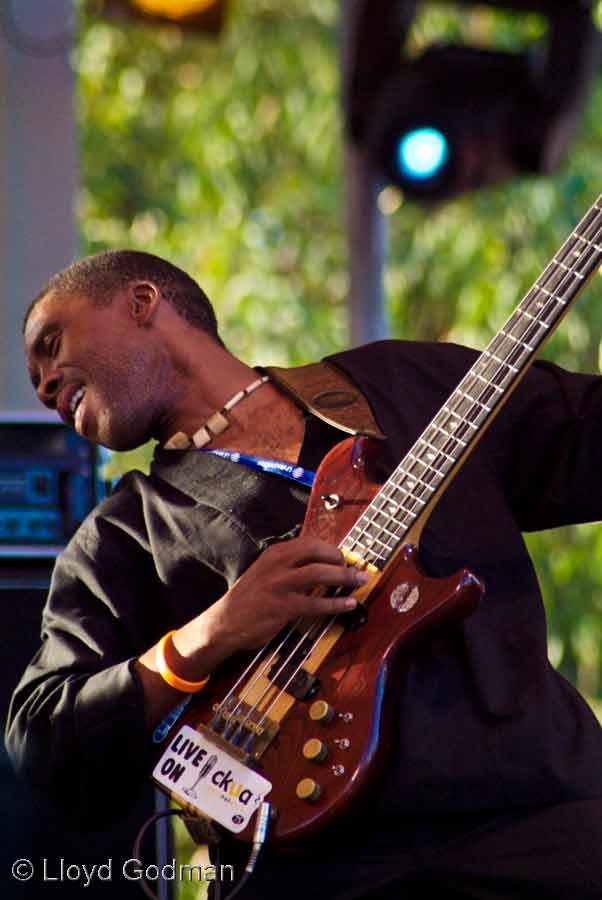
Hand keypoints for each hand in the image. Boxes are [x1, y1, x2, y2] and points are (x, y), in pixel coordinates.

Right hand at [187, 536, 367, 659]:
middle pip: (317, 552)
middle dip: (341, 560)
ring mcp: (279, 585)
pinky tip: (347, 605)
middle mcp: (277, 564)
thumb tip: (321, 564)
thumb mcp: (266, 571)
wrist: (224, 622)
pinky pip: (316, 603)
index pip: (310, 542)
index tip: (344, 558)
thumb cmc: (249, 598)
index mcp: (275, 553)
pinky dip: (336, 603)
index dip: (331, 549)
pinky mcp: (282, 607)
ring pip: (319, 574)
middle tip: (355, 569)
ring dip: (343, 577)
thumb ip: (289, 565)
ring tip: (359, 582)